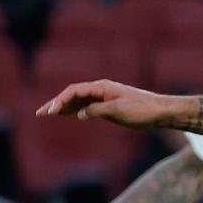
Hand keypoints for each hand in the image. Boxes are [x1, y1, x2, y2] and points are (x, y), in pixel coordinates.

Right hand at [37, 80, 179, 127]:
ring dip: (63, 106)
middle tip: (40, 113)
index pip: (74, 91)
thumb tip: (81, 114)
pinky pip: (88, 104)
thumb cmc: (143, 110)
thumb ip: (97, 111)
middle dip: (56, 103)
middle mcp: (101, 89)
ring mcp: (105, 96)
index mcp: (102, 87)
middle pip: (73, 94)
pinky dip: (76, 109)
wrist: (162, 111)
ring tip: (48, 114)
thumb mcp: (118, 111)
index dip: (60, 101)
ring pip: (79, 99)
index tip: (50, 112)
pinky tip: (69, 114)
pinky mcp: (110, 104)